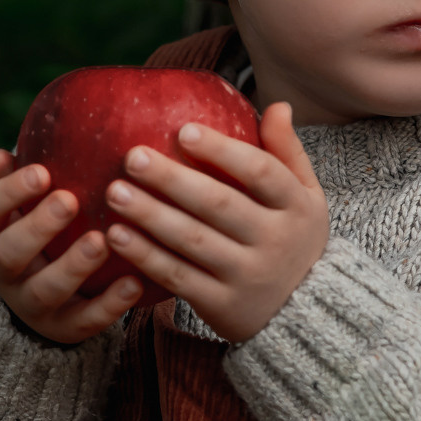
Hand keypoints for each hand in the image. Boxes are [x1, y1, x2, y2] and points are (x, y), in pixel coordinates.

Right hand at [0, 151, 145, 344]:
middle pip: (8, 253)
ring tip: (101, 241)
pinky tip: (134, 283)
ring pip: (46, 290)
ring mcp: (32, 303)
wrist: (44, 293)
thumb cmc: (37, 225)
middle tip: (69, 200)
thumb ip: (12, 178)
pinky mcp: (64, 327)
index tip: (42, 172)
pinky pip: (85, 320)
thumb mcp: (21, 202)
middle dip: (38, 227)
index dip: (7, 193)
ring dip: (73, 266)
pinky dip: (110, 304)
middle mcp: (3, 270)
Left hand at [100, 102, 328, 342]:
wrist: (304, 314)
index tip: (184, 131)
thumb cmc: (295, 240)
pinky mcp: (222, 305)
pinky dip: (146, 257)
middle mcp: (274, 241)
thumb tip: (277, 106)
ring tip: (115, 192)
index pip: (261, 173)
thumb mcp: (306, 197)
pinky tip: (116, 235)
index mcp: (296, 206)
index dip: (223, 151)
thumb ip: (288, 152)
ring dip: (151, 216)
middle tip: (132, 157)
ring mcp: (247, 276)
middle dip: (173, 180)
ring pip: (193, 241)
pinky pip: (178, 277)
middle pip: (220, 205)